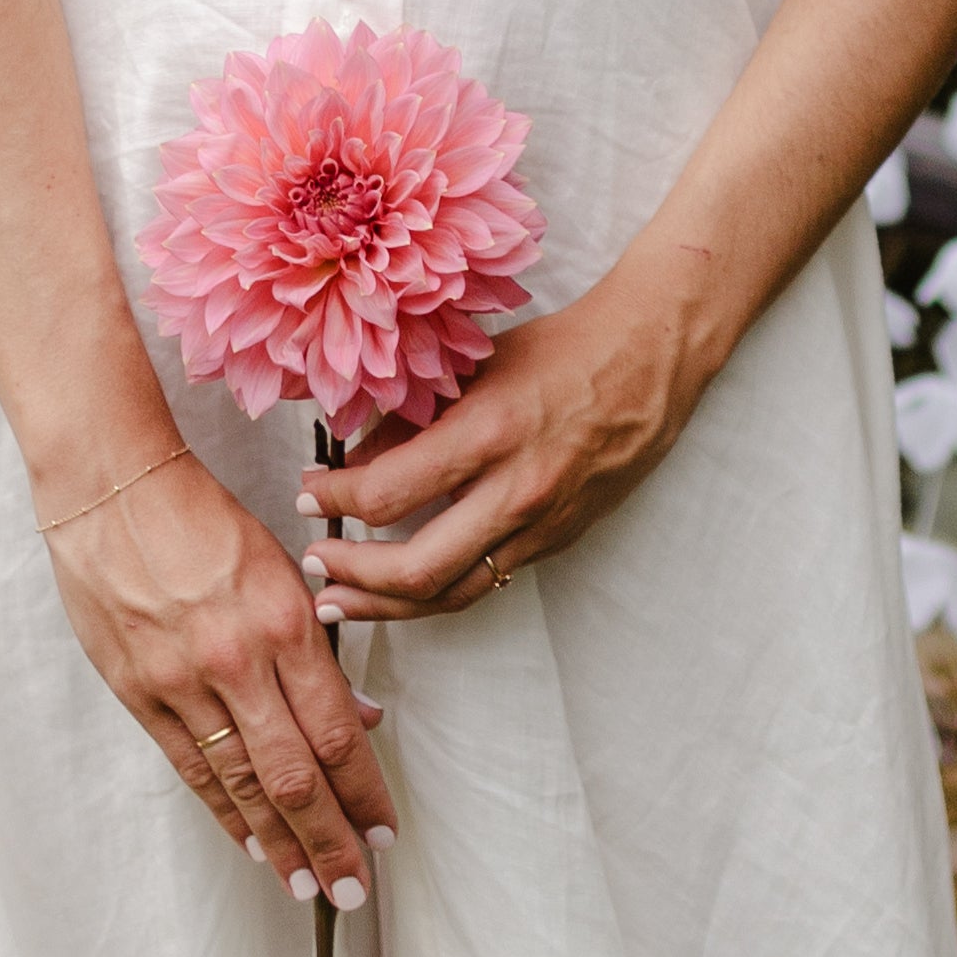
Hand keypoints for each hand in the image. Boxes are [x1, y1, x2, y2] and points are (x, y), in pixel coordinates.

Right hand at [44, 443, 394, 913]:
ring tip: (308, 886)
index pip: (336, 733)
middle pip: (295, 775)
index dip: (364, 793)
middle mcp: (237, 661)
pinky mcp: (139, 693)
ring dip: (281, 843)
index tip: (384, 832)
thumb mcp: (280, 569)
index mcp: (283, 622)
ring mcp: (183, 682)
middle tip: (354, 888)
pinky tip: (251, 845)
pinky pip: (191, 768)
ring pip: (242, 784)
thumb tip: (361, 718)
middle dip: (330, 840)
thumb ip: (319, 650)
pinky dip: (225, 813)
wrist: (109, 487)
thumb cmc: (201, 517)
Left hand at [297, 273, 702, 617]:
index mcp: (487, 432)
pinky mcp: (558, 541)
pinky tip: (403, 590)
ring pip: (451, 594)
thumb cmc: (559, 349)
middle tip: (314, 563)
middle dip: (352, 575)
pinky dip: (437, 592)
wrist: (649, 359)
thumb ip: (413, 418)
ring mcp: (542, 525)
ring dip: (387, 607)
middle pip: (415, 570)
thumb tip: (354, 462)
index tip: (307, 491)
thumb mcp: (474, 365)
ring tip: (341, 601)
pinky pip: (487, 581)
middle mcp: (516, 490)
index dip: (333, 500)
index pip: (386, 492)